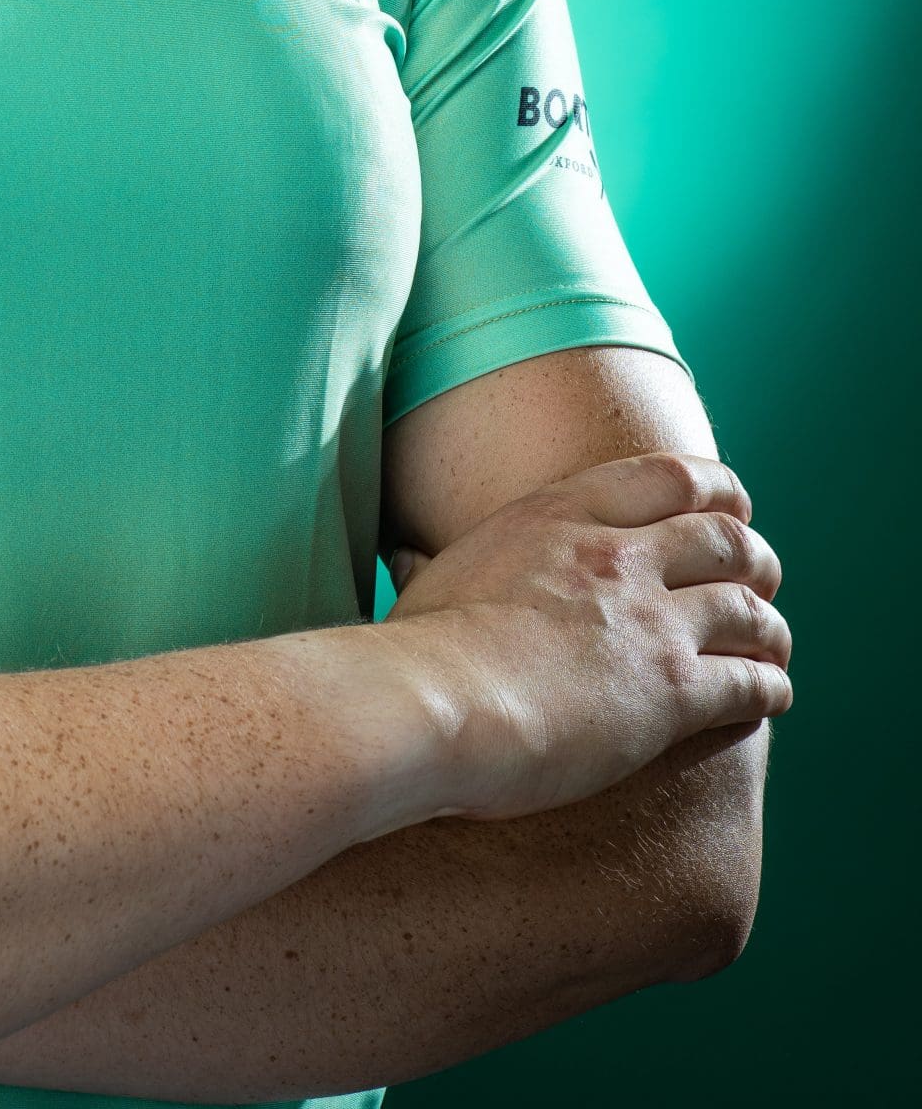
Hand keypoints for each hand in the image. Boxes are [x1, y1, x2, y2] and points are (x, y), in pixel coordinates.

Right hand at [380, 447, 792, 822]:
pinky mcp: (670, 692)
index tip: (728, 505)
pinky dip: (769, 686)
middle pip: (724, 537)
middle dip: (754, 555)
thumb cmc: (416, 646)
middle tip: (761, 574)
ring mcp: (649, 622)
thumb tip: (405, 555)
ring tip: (772, 644)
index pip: (666, 476)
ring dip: (770, 625)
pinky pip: (749, 681)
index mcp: (561, 514)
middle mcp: (617, 555)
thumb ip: (436, 558)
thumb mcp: (431, 576)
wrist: (431, 700)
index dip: (713, 488)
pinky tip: (769, 696)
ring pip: (748, 607)